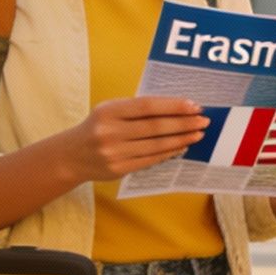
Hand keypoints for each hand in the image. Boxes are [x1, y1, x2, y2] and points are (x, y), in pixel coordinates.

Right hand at [65, 97, 209, 180]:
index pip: (147, 106)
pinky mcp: (119, 169)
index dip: (173, 106)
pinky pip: (151, 159)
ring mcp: (114, 152)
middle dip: (184, 123)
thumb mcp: (110, 110)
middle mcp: (110, 132)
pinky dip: (169, 152)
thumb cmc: (98, 127)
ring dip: (181, 139)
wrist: (71, 156)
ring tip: (198, 133)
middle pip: (155, 127)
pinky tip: (182, 146)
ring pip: (156, 145)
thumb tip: (176, 108)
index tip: (194, 106)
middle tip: (203, 121)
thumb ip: (137, 109)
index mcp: (108, 111)